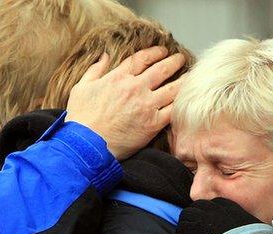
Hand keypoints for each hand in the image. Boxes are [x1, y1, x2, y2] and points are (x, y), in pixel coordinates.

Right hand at [65, 46, 185, 159]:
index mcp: (118, 77)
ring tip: (190, 76)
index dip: (154, 52)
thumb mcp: (81, 88)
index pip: (141, 59)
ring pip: (172, 88)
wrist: (87, 144)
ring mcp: (146, 105)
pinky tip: (187, 100)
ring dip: (183, 80)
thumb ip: (95, 70)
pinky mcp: (153, 123)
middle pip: (161, 69)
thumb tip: (105, 56)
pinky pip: (173, 110)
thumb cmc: (81, 118)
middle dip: (173, 62)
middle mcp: (135, 88)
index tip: (162, 51)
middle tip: (180, 59)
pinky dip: (181, 103)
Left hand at [176, 198, 260, 233]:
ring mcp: (204, 219)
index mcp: (232, 207)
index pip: (214, 203)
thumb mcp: (255, 230)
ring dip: (186, 226)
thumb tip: (250, 232)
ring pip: (186, 215)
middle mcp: (217, 210)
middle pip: (197, 206)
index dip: (209, 213)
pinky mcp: (195, 231)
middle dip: (195, 217)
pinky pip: (181, 230)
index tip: (209, 225)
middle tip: (196, 231)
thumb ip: (246, 226)